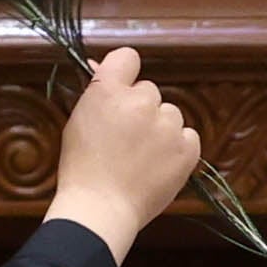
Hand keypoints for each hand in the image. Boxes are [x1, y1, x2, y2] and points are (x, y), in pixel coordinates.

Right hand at [45, 48, 202, 256]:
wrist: (100, 209)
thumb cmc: (83, 169)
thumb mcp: (78, 122)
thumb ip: (96, 93)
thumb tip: (102, 67)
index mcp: (109, 91)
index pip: (127, 58)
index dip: (125, 73)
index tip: (122, 89)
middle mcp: (142, 102)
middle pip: (149, 91)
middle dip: (140, 109)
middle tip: (124, 138)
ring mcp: (167, 125)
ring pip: (170, 114)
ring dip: (160, 129)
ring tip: (140, 158)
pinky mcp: (187, 148)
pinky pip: (188, 135)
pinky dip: (177, 147)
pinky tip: (157, 164)